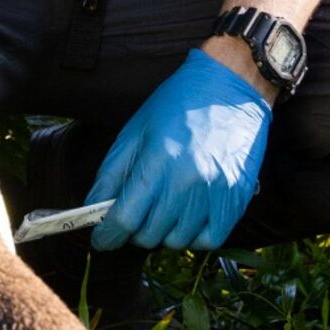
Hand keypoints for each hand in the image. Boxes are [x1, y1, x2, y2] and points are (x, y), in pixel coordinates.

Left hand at [86, 48, 271, 250]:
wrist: (230, 89)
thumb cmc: (177, 104)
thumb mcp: (135, 130)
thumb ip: (112, 172)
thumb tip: (93, 207)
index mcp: (157, 159)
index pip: (125, 217)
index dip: (107, 235)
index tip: (100, 240)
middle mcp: (187, 180)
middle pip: (149, 233)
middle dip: (133, 231)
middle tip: (132, 216)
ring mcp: (215, 192)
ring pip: (177, 240)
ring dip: (162, 232)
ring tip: (161, 208)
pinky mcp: (237, 199)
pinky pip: (209, 240)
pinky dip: (192, 236)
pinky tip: (186, 216)